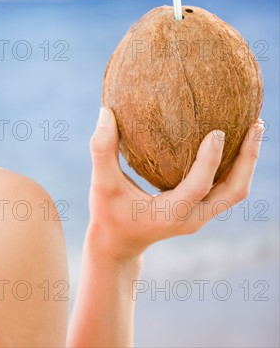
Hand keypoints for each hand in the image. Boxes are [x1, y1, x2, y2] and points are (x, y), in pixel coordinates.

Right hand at [87, 106, 264, 262]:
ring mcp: (199, 216)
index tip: (218, 131)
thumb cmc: (108, 214)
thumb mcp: (101, 184)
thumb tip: (106, 112)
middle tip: (255, 124)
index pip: (198, 187)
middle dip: (248, 159)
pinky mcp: (199, 211)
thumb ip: (102, 150)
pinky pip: (226, 188)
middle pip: (234, 192)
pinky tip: (230, 142)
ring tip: (253, 128)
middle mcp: (191, 218)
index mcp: (169, 213)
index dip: (210, 161)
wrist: (118, 245)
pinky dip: (235, 166)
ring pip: (235, 191)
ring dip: (247, 162)